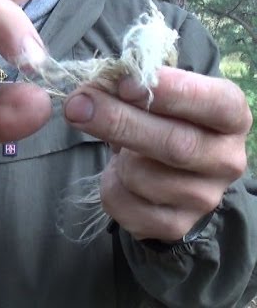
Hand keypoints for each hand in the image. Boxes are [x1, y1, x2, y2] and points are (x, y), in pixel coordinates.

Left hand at [64, 67, 251, 240]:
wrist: (168, 172)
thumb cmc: (161, 122)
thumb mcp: (153, 98)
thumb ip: (127, 90)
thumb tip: (87, 96)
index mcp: (230, 117)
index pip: (213, 103)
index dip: (170, 92)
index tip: (126, 83)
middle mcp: (226, 160)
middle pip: (175, 145)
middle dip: (119, 122)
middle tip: (78, 106)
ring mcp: (203, 198)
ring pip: (142, 178)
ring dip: (116, 160)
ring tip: (121, 152)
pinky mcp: (175, 225)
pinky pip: (125, 206)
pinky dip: (109, 186)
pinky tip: (120, 177)